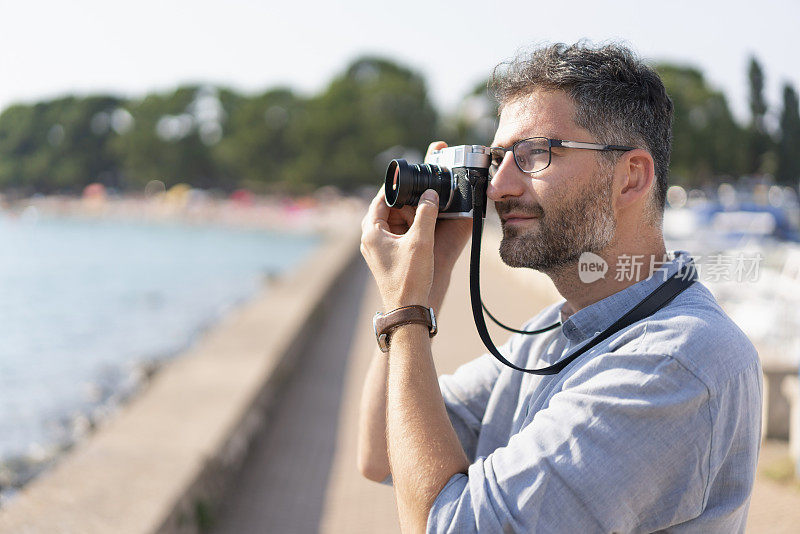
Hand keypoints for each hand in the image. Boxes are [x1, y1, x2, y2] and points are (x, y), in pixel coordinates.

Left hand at [360, 142, 471, 311]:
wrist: (407, 310)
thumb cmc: (410, 278)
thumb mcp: (421, 241)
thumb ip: (426, 213)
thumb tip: (430, 193)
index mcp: (371, 232)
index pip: (380, 199)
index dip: (396, 187)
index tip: (410, 178)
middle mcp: (369, 240)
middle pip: (384, 210)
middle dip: (403, 201)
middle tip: (421, 195)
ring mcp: (376, 250)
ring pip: (390, 222)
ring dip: (406, 215)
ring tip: (423, 211)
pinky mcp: (385, 258)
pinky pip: (394, 235)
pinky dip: (406, 228)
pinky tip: (421, 229)